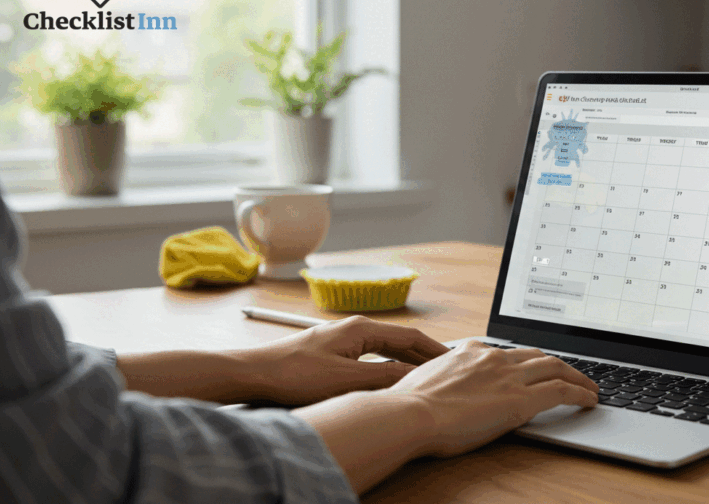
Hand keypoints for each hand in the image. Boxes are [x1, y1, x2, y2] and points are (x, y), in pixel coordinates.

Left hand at [244, 315, 448, 404]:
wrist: (255, 374)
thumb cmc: (295, 375)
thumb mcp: (346, 380)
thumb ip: (384, 377)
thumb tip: (415, 376)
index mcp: (361, 329)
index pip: (410, 336)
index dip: (434, 350)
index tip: (453, 361)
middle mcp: (354, 328)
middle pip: (399, 340)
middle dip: (423, 354)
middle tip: (446, 370)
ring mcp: (342, 339)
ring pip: (384, 349)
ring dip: (405, 360)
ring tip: (424, 375)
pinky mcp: (331, 351)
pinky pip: (370, 356)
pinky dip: (387, 366)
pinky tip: (390, 379)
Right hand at [386, 340, 599, 456]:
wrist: (412, 414)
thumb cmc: (409, 406)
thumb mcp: (427, 383)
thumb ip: (445, 381)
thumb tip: (446, 392)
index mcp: (470, 352)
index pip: (506, 351)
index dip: (526, 359)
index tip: (532, 365)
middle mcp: (493, 357)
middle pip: (537, 354)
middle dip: (558, 363)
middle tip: (572, 373)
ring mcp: (509, 375)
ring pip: (556, 367)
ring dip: (577, 375)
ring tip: (589, 386)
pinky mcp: (521, 398)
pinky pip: (562, 390)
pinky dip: (580, 392)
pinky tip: (590, 399)